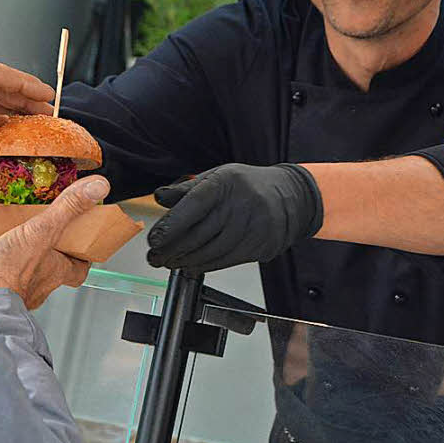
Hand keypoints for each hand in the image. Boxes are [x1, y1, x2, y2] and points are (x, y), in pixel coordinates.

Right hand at [0, 175, 109, 308]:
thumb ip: (68, 208)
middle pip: (36, 256)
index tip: (81, 237)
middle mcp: (28, 278)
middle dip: (32, 237)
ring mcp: (0, 280)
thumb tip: (97, 187)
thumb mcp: (42, 232)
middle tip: (29, 215)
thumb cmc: (11, 276)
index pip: (75, 266)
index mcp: (51, 270)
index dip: (80, 253)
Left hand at [146, 163, 323, 272]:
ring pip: (211, 252)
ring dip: (184, 261)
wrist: (290, 197)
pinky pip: (225, 261)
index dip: (171, 225)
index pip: (194, 205)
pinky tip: (189, 265)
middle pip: (199, 234)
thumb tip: (160, 197)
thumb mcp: (217, 176)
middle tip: (153, 257)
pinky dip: (203, 266)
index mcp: (225, 183)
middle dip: (171, 249)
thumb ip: (187, 189)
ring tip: (167, 263)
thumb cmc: (246, 186)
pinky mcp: (260, 247)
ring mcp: (253, 227)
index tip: (153, 240)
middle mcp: (240, 205)